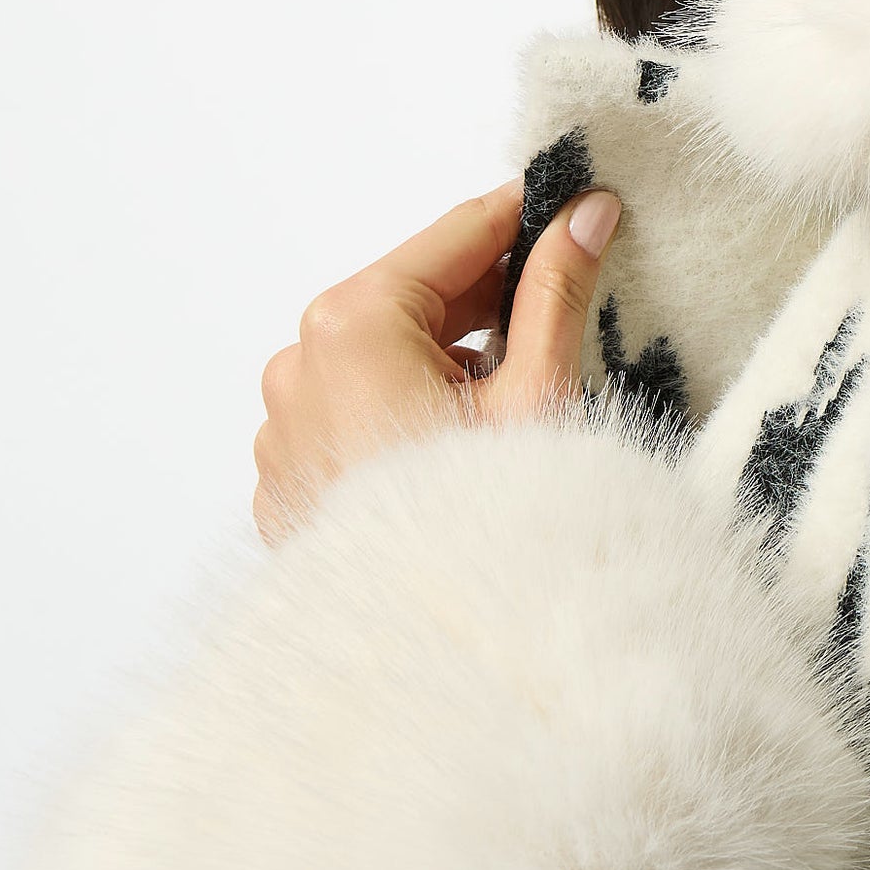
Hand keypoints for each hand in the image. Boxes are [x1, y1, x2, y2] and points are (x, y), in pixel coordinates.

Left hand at [252, 176, 622, 547]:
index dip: (523, 216)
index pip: (454, 236)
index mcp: (352, 326)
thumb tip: (586, 215)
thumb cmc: (483, 534)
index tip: (573, 199)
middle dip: (488, 302)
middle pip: (414, 299)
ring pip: (383, 360)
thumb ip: (557, 292)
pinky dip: (405, 417)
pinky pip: (354, 420)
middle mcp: (298, 366)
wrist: (432, 669)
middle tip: (565, 305)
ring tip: (518, 407)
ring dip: (448, 363)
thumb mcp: (539, 397)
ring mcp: (283, 430)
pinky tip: (462, 454)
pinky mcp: (288, 484)